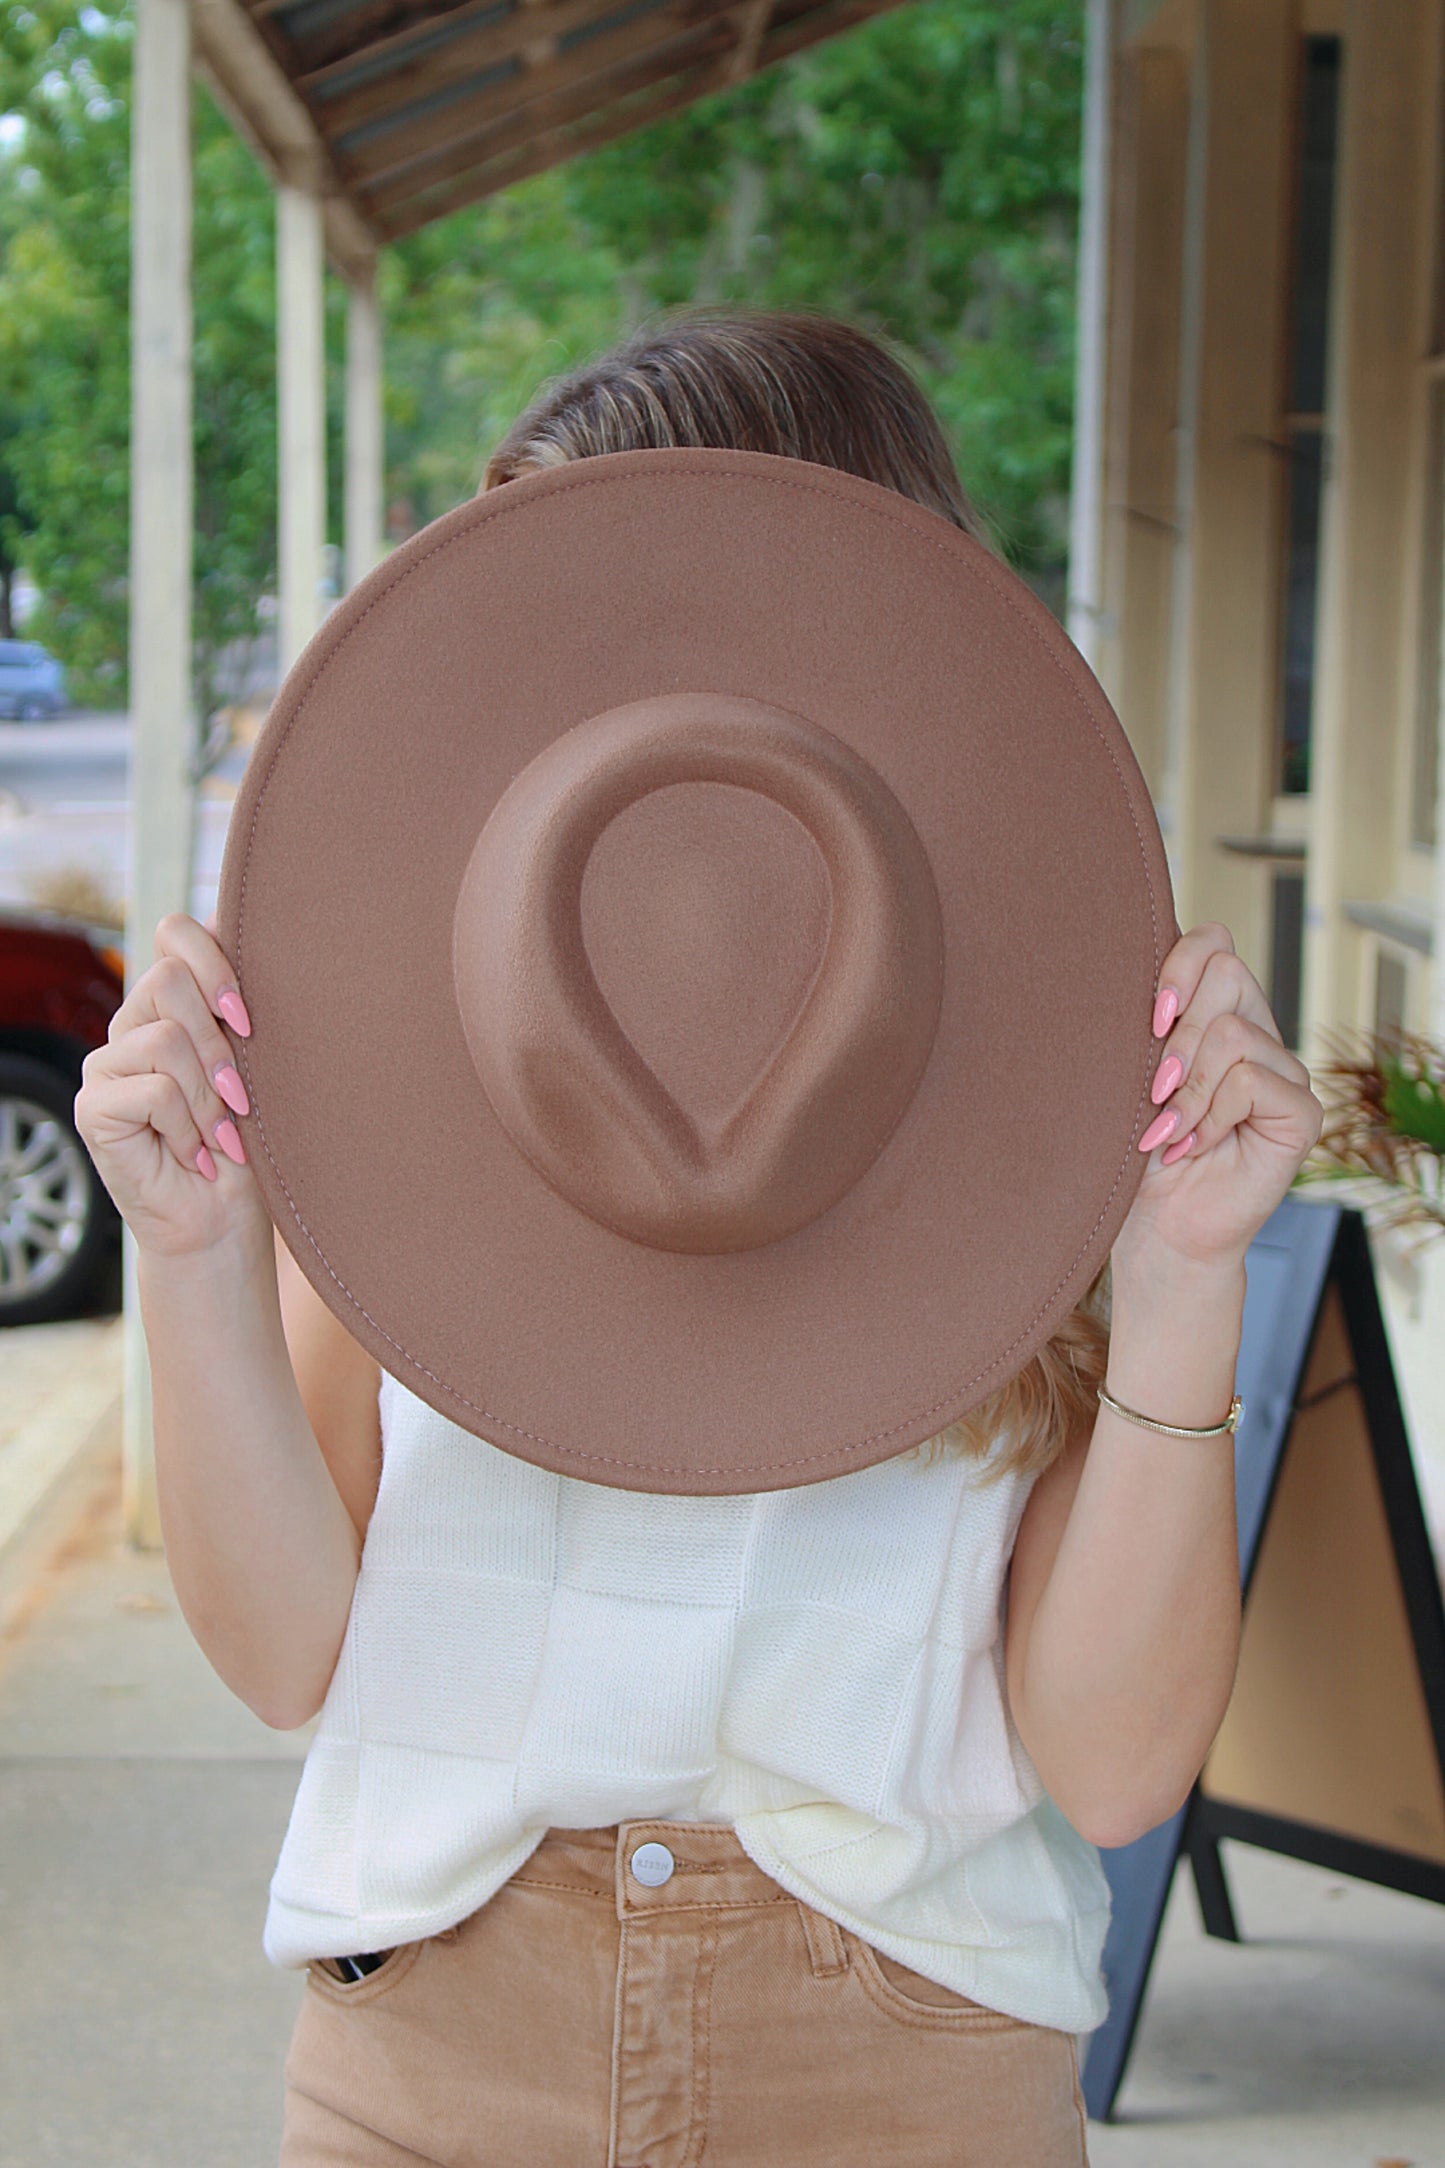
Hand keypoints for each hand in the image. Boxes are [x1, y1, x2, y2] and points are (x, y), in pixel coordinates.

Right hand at [74, 912, 269, 1260]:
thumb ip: (242, 1012)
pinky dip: (187, 1127)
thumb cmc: (250, 1146)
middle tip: (240, 1097)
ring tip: (221, 1135)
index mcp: (173, 1005)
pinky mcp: (93, 1106)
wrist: (224, 1221)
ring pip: (166, 1038)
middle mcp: (133, 1025)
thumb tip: (263, 952)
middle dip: (218, 1042)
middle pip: (168, 979)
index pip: (175, 933)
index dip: (215, 962)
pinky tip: (195, 1155)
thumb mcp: (258, 1067)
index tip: (250, 1020)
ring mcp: (106, 1064)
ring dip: (208, 1096)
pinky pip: (153, 1089)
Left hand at [1113, 922, 1323, 1275]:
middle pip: (1227, 973)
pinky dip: (1212, 1116)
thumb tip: (1124, 971)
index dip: (1179, 967)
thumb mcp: (1127, 1076)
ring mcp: (1283, 1071)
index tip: (1148, 1017)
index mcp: (1212, 1013)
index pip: (1213, 943)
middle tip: (1154, 1090)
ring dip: (1188, 1089)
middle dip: (1177, 1036)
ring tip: (1168, 1131)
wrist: (1154, 1227)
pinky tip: (1195, 1146)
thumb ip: (1143, 1024)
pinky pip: (1252, 1082)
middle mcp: (1255, 1032)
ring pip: (1234, 1032)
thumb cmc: (1131, 1154)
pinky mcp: (1301, 1111)